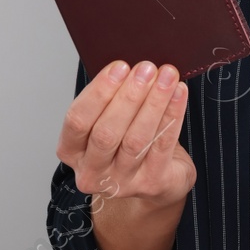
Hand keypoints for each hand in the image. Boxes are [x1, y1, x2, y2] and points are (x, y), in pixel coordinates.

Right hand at [57, 59, 194, 213]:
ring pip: (136, 140)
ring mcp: (121, 182)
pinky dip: (172, 115)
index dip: (98, 92)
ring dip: (153, 103)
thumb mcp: (110, 120)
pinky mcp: (151, 183)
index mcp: (72, 151)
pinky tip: (178, 93)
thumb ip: (112, 98)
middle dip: (129, 96)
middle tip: (147, 68)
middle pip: (106, 133)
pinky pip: (162, 145)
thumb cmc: (126, 140)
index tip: (119, 67)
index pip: (77, 121)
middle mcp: (91, 171)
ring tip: (166, 76)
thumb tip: (132, 66)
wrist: (154, 177)